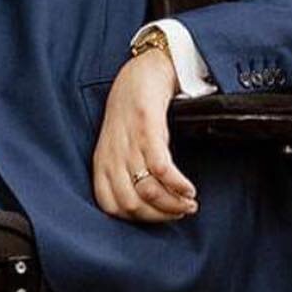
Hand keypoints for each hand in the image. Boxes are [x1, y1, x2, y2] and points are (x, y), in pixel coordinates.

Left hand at [91, 48, 200, 223]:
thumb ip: (125, 172)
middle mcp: (112, 156)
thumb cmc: (133, 113)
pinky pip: (161, 167)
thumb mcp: (120, 147)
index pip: (111, 206)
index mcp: (102, 163)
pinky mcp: (146, 127)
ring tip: (190, 203)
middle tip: (182, 212)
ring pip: (147, 190)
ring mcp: (128, 142)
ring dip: (173, 204)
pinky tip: (189, 188)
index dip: (139, 219)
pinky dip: (178, 185)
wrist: (141, 73)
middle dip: (160, 216)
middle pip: (132, 204)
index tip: (161, 217)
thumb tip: (149, 205)